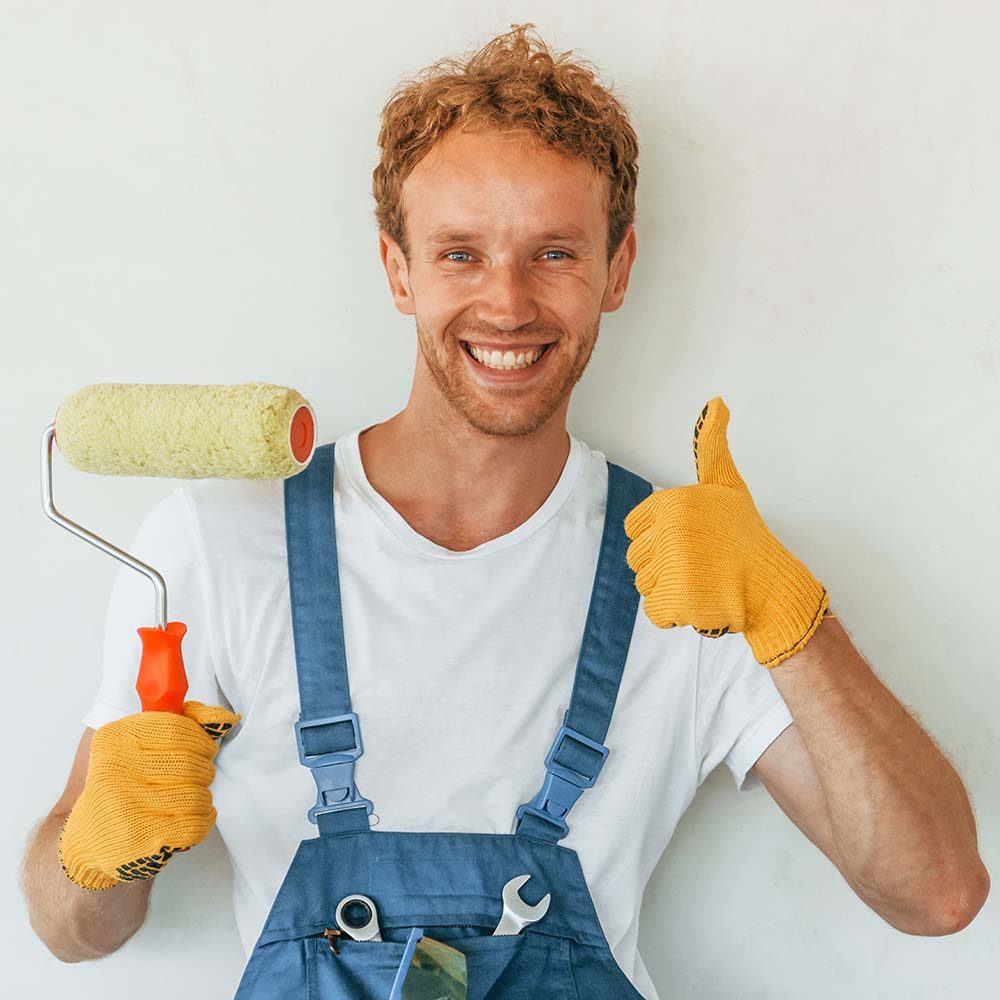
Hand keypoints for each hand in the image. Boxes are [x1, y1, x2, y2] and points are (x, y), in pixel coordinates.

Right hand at [59, 701, 239, 889]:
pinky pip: (194, 825)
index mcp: (115, 739)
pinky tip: (191, 817)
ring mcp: (126, 806)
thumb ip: (186, 720)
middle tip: (198, 776)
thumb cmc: (127, 781)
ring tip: (190, 799)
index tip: (206, 749)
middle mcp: (115, 770)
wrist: (90, 836)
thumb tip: (226, 718)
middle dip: (204, 771)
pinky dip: (202, 821)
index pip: (176, 730)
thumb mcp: (144, 741)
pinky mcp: (139, 839)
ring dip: (203, 798)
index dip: (201, 740)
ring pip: (196, 796)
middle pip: (190, 764)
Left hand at [623, 397, 828, 667]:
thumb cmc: (746, 536)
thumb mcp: (727, 484)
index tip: (691, 540)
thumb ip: (712, 446)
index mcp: (673, 502)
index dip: (659, 538)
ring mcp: (674, 566)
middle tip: (701, 563)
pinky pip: (655, 610)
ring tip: (703, 580)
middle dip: (663, 565)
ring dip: (670, 589)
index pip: (635, 528)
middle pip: (637, 558)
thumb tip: (716, 402)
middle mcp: (671, 531)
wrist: (773, 586)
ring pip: (645, 584)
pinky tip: (701, 600)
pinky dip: (675, 613)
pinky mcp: (677, 600)